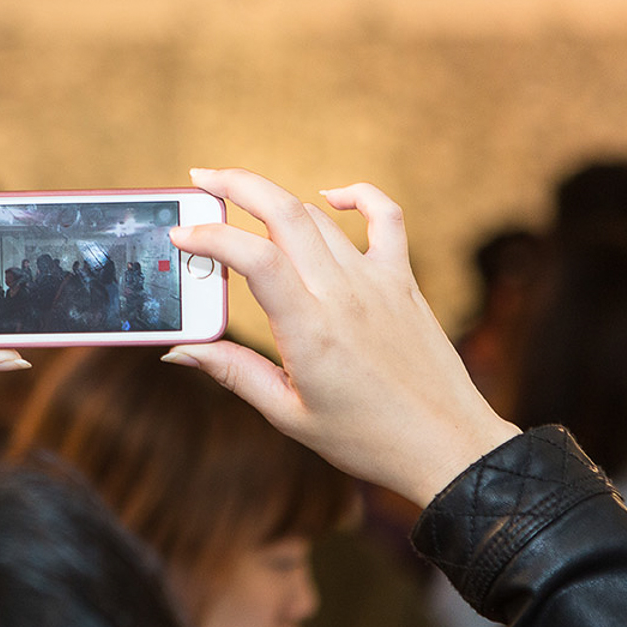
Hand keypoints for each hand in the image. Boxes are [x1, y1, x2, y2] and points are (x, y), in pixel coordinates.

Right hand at [164, 170, 519, 505]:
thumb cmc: (365, 439)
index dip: (211, 237)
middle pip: (285, 213)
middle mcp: (343, 295)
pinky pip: (385, 218)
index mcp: (310, 332)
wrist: (445, 445)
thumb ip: (232, 372)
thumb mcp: (287, 413)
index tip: (180, 234)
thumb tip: (180, 350)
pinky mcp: (402, 281)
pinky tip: (332, 196)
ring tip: (241, 199)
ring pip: (319, 217)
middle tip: (201, 180)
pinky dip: (357, 195)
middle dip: (235, 186)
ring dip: (276, 199)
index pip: (255, 260)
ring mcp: (377, 282)